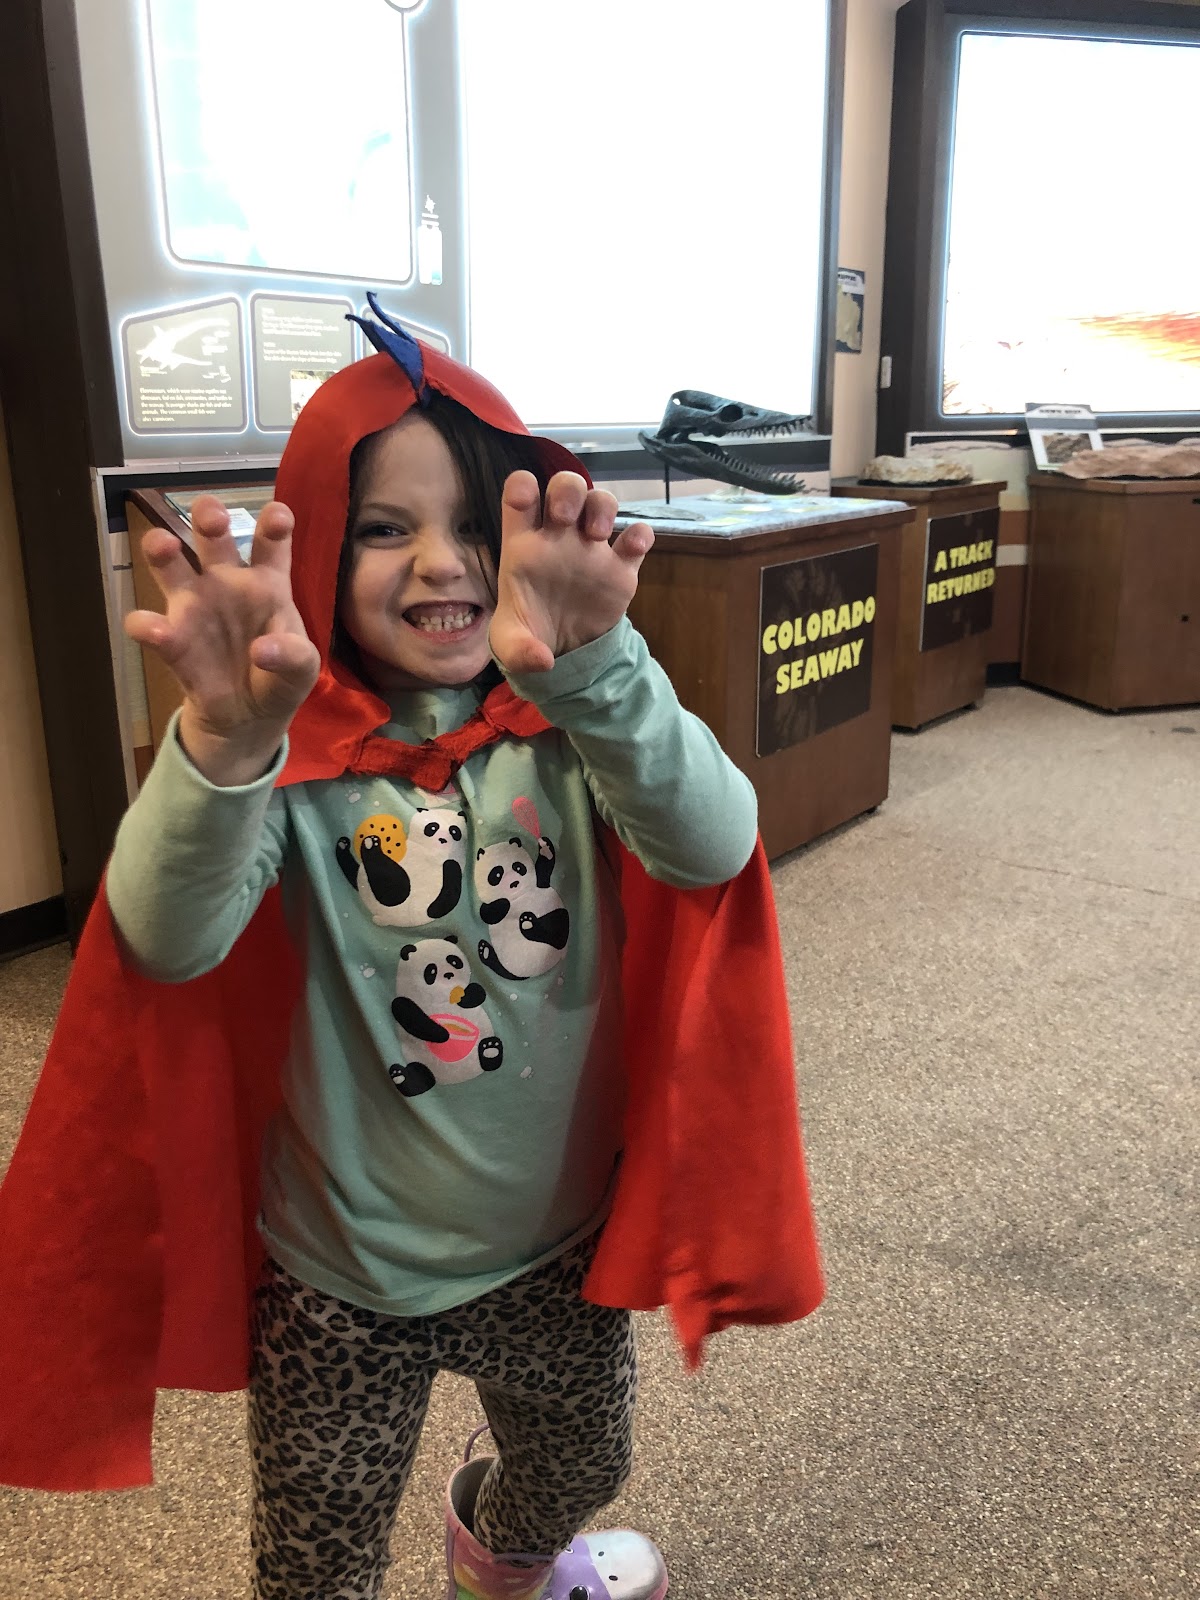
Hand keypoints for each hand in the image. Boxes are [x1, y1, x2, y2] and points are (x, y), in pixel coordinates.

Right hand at [124, 496, 320, 783]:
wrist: (249, 717)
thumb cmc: (280, 678)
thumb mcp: (303, 669)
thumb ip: (294, 656)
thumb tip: (262, 651)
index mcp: (268, 582)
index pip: (271, 543)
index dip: (274, 523)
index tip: (279, 516)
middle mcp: (227, 583)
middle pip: (212, 536)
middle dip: (208, 518)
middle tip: (212, 517)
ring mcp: (195, 607)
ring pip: (170, 564)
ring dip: (162, 549)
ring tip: (163, 545)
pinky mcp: (172, 640)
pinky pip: (151, 625)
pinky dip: (148, 626)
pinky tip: (158, 632)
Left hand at [488, 472, 653, 673]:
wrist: (566, 650)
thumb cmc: (530, 632)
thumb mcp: (511, 646)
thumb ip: (517, 650)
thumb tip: (542, 660)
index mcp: (524, 543)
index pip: (521, 493)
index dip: (523, 486)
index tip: (526, 500)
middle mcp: (559, 536)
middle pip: (566, 486)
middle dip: (567, 490)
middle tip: (565, 518)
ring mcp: (591, 548)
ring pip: (601, 501)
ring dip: (602, 506)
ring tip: (598, 534)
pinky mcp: (621, 567)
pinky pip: (637, 537)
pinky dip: (641, 536)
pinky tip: (633, 550)